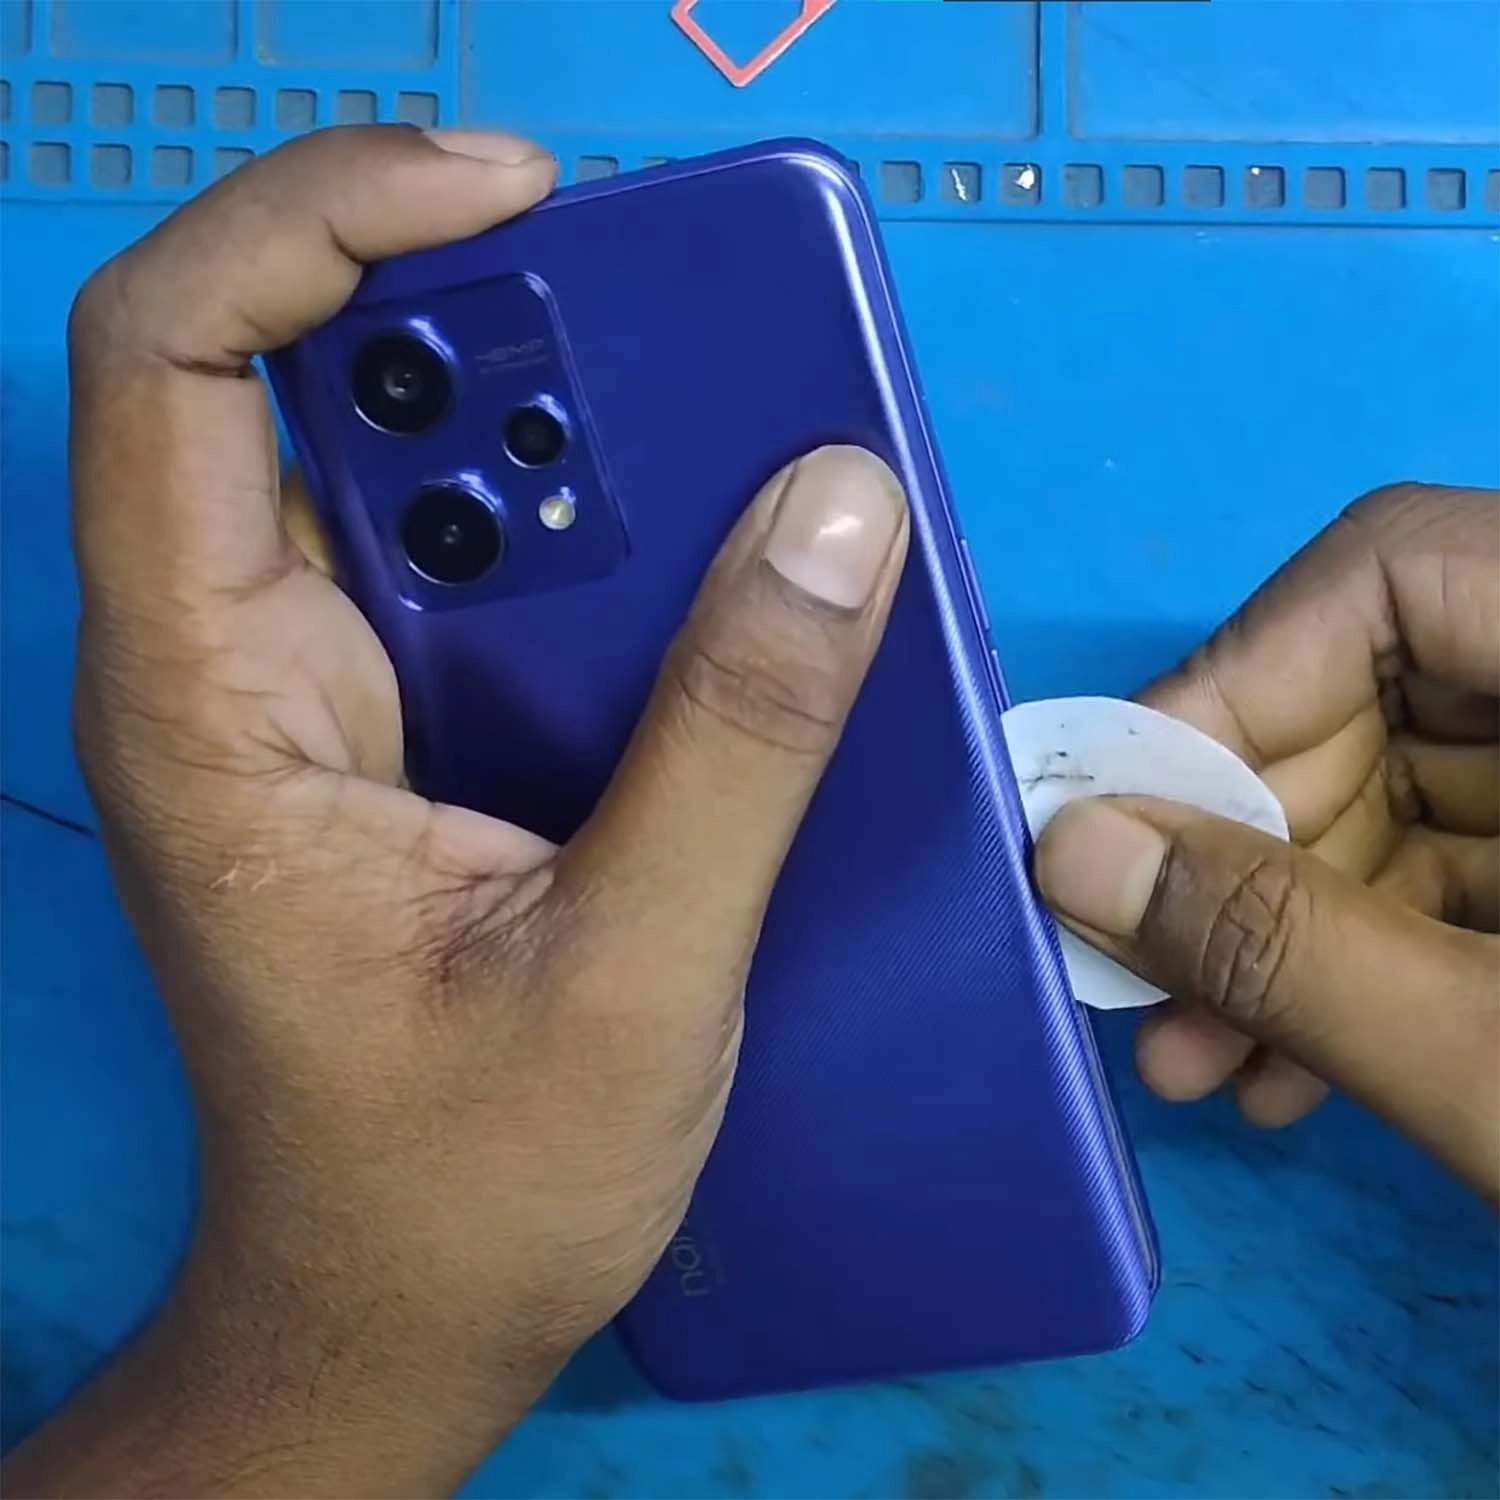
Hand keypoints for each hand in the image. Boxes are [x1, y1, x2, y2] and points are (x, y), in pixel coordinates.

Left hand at [11, 127, 907, 1496]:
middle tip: (667, 327)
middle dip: (481, 318)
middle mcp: (240, 663)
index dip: (319, 219)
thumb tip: (836, 512)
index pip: (178, 359)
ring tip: (709, 439)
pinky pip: (480, 571)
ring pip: (408, 469)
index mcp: (215, 702)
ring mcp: (317, 695)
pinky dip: (586, 535)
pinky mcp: (396, 734)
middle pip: (303, 383)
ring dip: (553, 430)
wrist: (396, 1319)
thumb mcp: (630, 971)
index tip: (515, 195)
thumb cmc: (463, 1187)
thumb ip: (736, 739)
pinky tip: (695, 563)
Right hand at [1036, 485, 1497, 1197]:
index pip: (1392, 570)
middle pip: (1374, 694)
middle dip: (1237, 851)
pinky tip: (1292, 1070)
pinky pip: (1453, 871)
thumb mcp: (1496, 1059)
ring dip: (1279, 929)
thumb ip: (1281, 946)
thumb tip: (1063, 854)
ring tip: (1197, 1062)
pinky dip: (1362, 960)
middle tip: (1136, 980)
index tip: (1112, 819)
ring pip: (1397, 799)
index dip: (1232, 682)